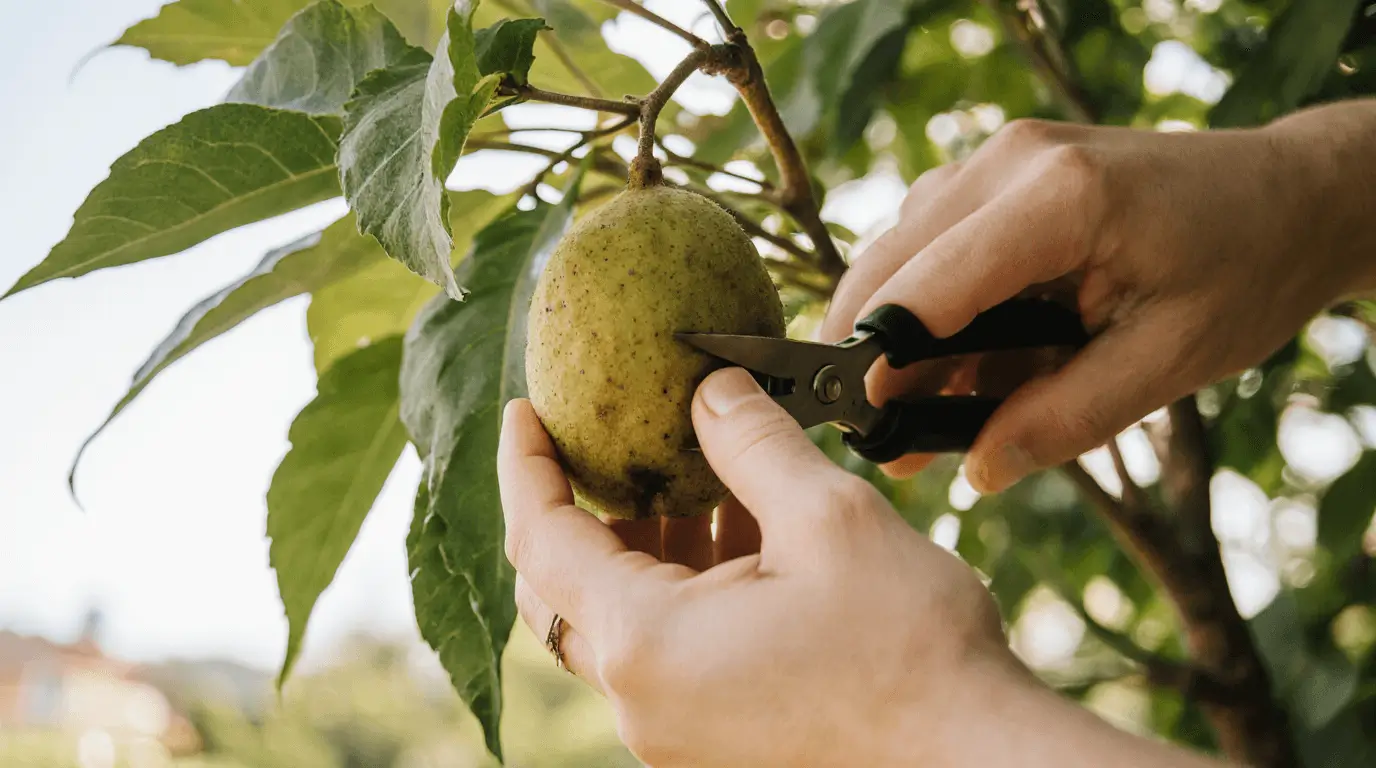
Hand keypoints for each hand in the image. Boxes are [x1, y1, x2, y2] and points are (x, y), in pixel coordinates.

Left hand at [498, 368, 1225, 767]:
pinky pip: (662, 652)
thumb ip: (751, 443)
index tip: (524, 409)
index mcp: (646, 642)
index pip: (541, 539)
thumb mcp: (828, 518)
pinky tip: (738, 536)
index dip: (526, 466)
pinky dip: (678, 587)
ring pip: (616, 620)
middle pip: (561, 588)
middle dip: (578, 507)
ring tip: (697, 475)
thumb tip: (710, 389)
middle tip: (608, 440)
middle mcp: (641, 699)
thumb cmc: (907, 646)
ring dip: (641, 545)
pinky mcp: (710, 740)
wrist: (973, 756)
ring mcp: (673, 730)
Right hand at [822, 105, 1375, 493]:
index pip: (925, 286)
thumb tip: (978, 471)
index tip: (856, 429)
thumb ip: (1068, 418)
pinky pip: (930, 244)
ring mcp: (998, 160)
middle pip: (887, 264)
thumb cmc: (1246, 272)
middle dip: (872, 354)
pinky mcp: (997, 176)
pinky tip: (961, 369)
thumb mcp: (1171, 362)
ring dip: (901, 336)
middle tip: (884, 440)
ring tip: (928, 419)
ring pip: (898, 254)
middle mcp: (1010, 162)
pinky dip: (930, 309)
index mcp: (1060, 200)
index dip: (877, 361)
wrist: (1289, 196)